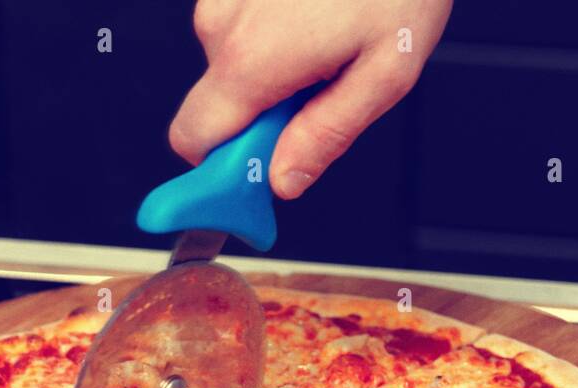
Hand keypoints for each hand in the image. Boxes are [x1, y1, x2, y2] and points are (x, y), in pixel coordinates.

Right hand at [170, 0, 451, 197]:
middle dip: (261, 115)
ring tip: (333, 35)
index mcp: (251, 60)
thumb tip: (283, 182)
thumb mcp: (384, 75)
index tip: (256, 177)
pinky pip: (241, 22)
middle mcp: (222, 23)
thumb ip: (325, 136)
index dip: (221, 168)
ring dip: (276, 65)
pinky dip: (276, 28)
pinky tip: (319, 9)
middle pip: (216, 103)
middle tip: (322, 93)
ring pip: (232, 61)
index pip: (193, 142)